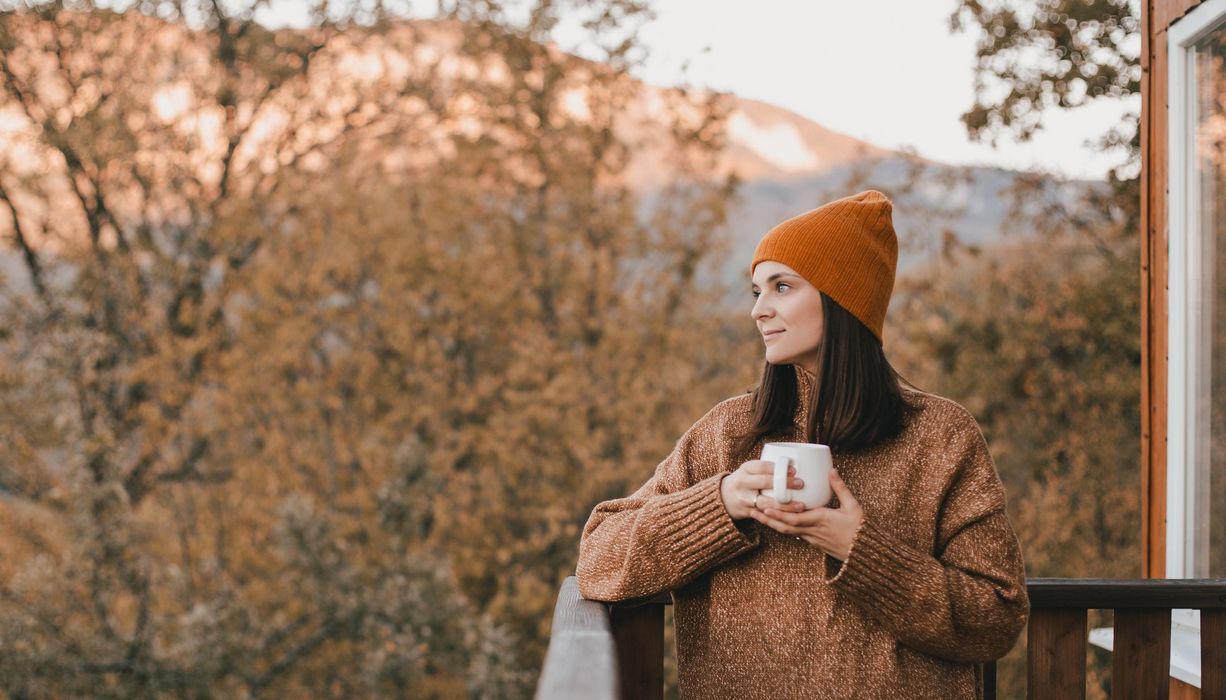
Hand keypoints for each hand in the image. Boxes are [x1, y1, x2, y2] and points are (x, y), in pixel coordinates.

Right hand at [720, 460, 805, 520]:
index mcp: (745, 469)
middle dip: (784, 483)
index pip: (762, 466)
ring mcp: (743, 498)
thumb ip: (766, 469)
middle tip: (801, 484)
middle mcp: (742, 482)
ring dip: (785, 505)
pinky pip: (765, 515)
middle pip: (765, 482)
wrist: (723, 497)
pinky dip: (779, 516)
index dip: (778, 468)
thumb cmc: (745, 481)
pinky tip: (791, 517)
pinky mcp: (746, 512)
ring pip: (766, 502)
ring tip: (800, 506)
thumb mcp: (750, 471)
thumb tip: (796, 467)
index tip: (794, 470)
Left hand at [749, 469, 863, 560]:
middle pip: (785, 526)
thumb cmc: (860, 529)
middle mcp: (812, 531)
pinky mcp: (813, 542)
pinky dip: (783, 528)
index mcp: (821, 520)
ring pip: (787, 532)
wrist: (864, 553)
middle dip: (768, 519)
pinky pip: (794, 535)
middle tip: (752, 510)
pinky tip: (775, 522)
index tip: (765, 507)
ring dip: (772, 524)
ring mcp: (812, 538)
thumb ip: (840, 488)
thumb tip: (831, 470)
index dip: (779, 514)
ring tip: (758, 516)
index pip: (795, 518)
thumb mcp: (853, 506)